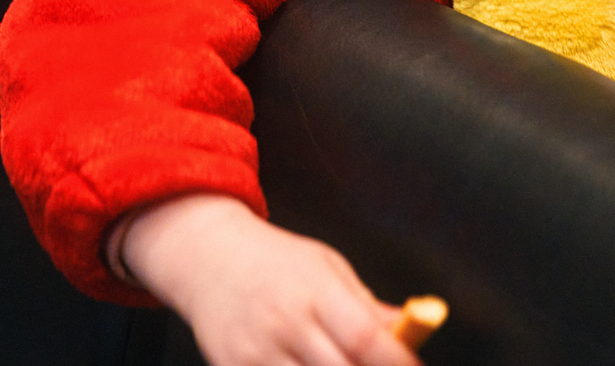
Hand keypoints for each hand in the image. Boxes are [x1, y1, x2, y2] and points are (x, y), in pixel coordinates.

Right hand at [120, 194, 418, 365]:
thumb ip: (365, 306)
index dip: (397, 361)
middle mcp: (286, 325)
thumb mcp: (328, 267)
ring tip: (340, 360)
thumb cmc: (276, 262)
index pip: (364, 337)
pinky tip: (309, 365)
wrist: (207, 259)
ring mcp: (256, 354)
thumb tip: (407, 330)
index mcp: (316, 292)